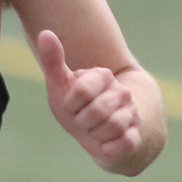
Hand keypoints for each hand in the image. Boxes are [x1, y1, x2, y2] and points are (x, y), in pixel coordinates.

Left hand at [34, 29, 142, 170]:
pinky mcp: (136, 134)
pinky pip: (124, 143)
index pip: (81, 91)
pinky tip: (105, 143)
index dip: (70, 104)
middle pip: (95, 112)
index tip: (71, 105)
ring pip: (112, 127)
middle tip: (82, 119)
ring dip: (95, 134)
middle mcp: (122, 91)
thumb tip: (45, 33)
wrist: (94, 135)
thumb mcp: (60, 84)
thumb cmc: (75, 106)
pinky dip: (108, 148)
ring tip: (94, 129)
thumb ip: (53, 60)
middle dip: (82, 121)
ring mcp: (131, 112)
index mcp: (102, 75)